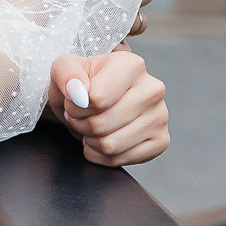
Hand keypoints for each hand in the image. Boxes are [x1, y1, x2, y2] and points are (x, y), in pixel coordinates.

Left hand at [46, 47, 168, 167]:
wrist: (97, 99)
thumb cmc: (82, 82)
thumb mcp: (65, 68)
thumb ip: (67, 73)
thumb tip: (78, 93)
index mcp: (132, 65)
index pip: (97, 99)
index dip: (76, 106)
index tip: (76, 99)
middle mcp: (152, 89)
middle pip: (101, 125)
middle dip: (81, 124)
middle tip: (80, 115)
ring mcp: (160, 116)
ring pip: (110, 146)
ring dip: (90, 140)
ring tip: (91, 125)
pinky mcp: (161, 141)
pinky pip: (119, 160)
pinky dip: (101, 155)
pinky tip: (102, 138)